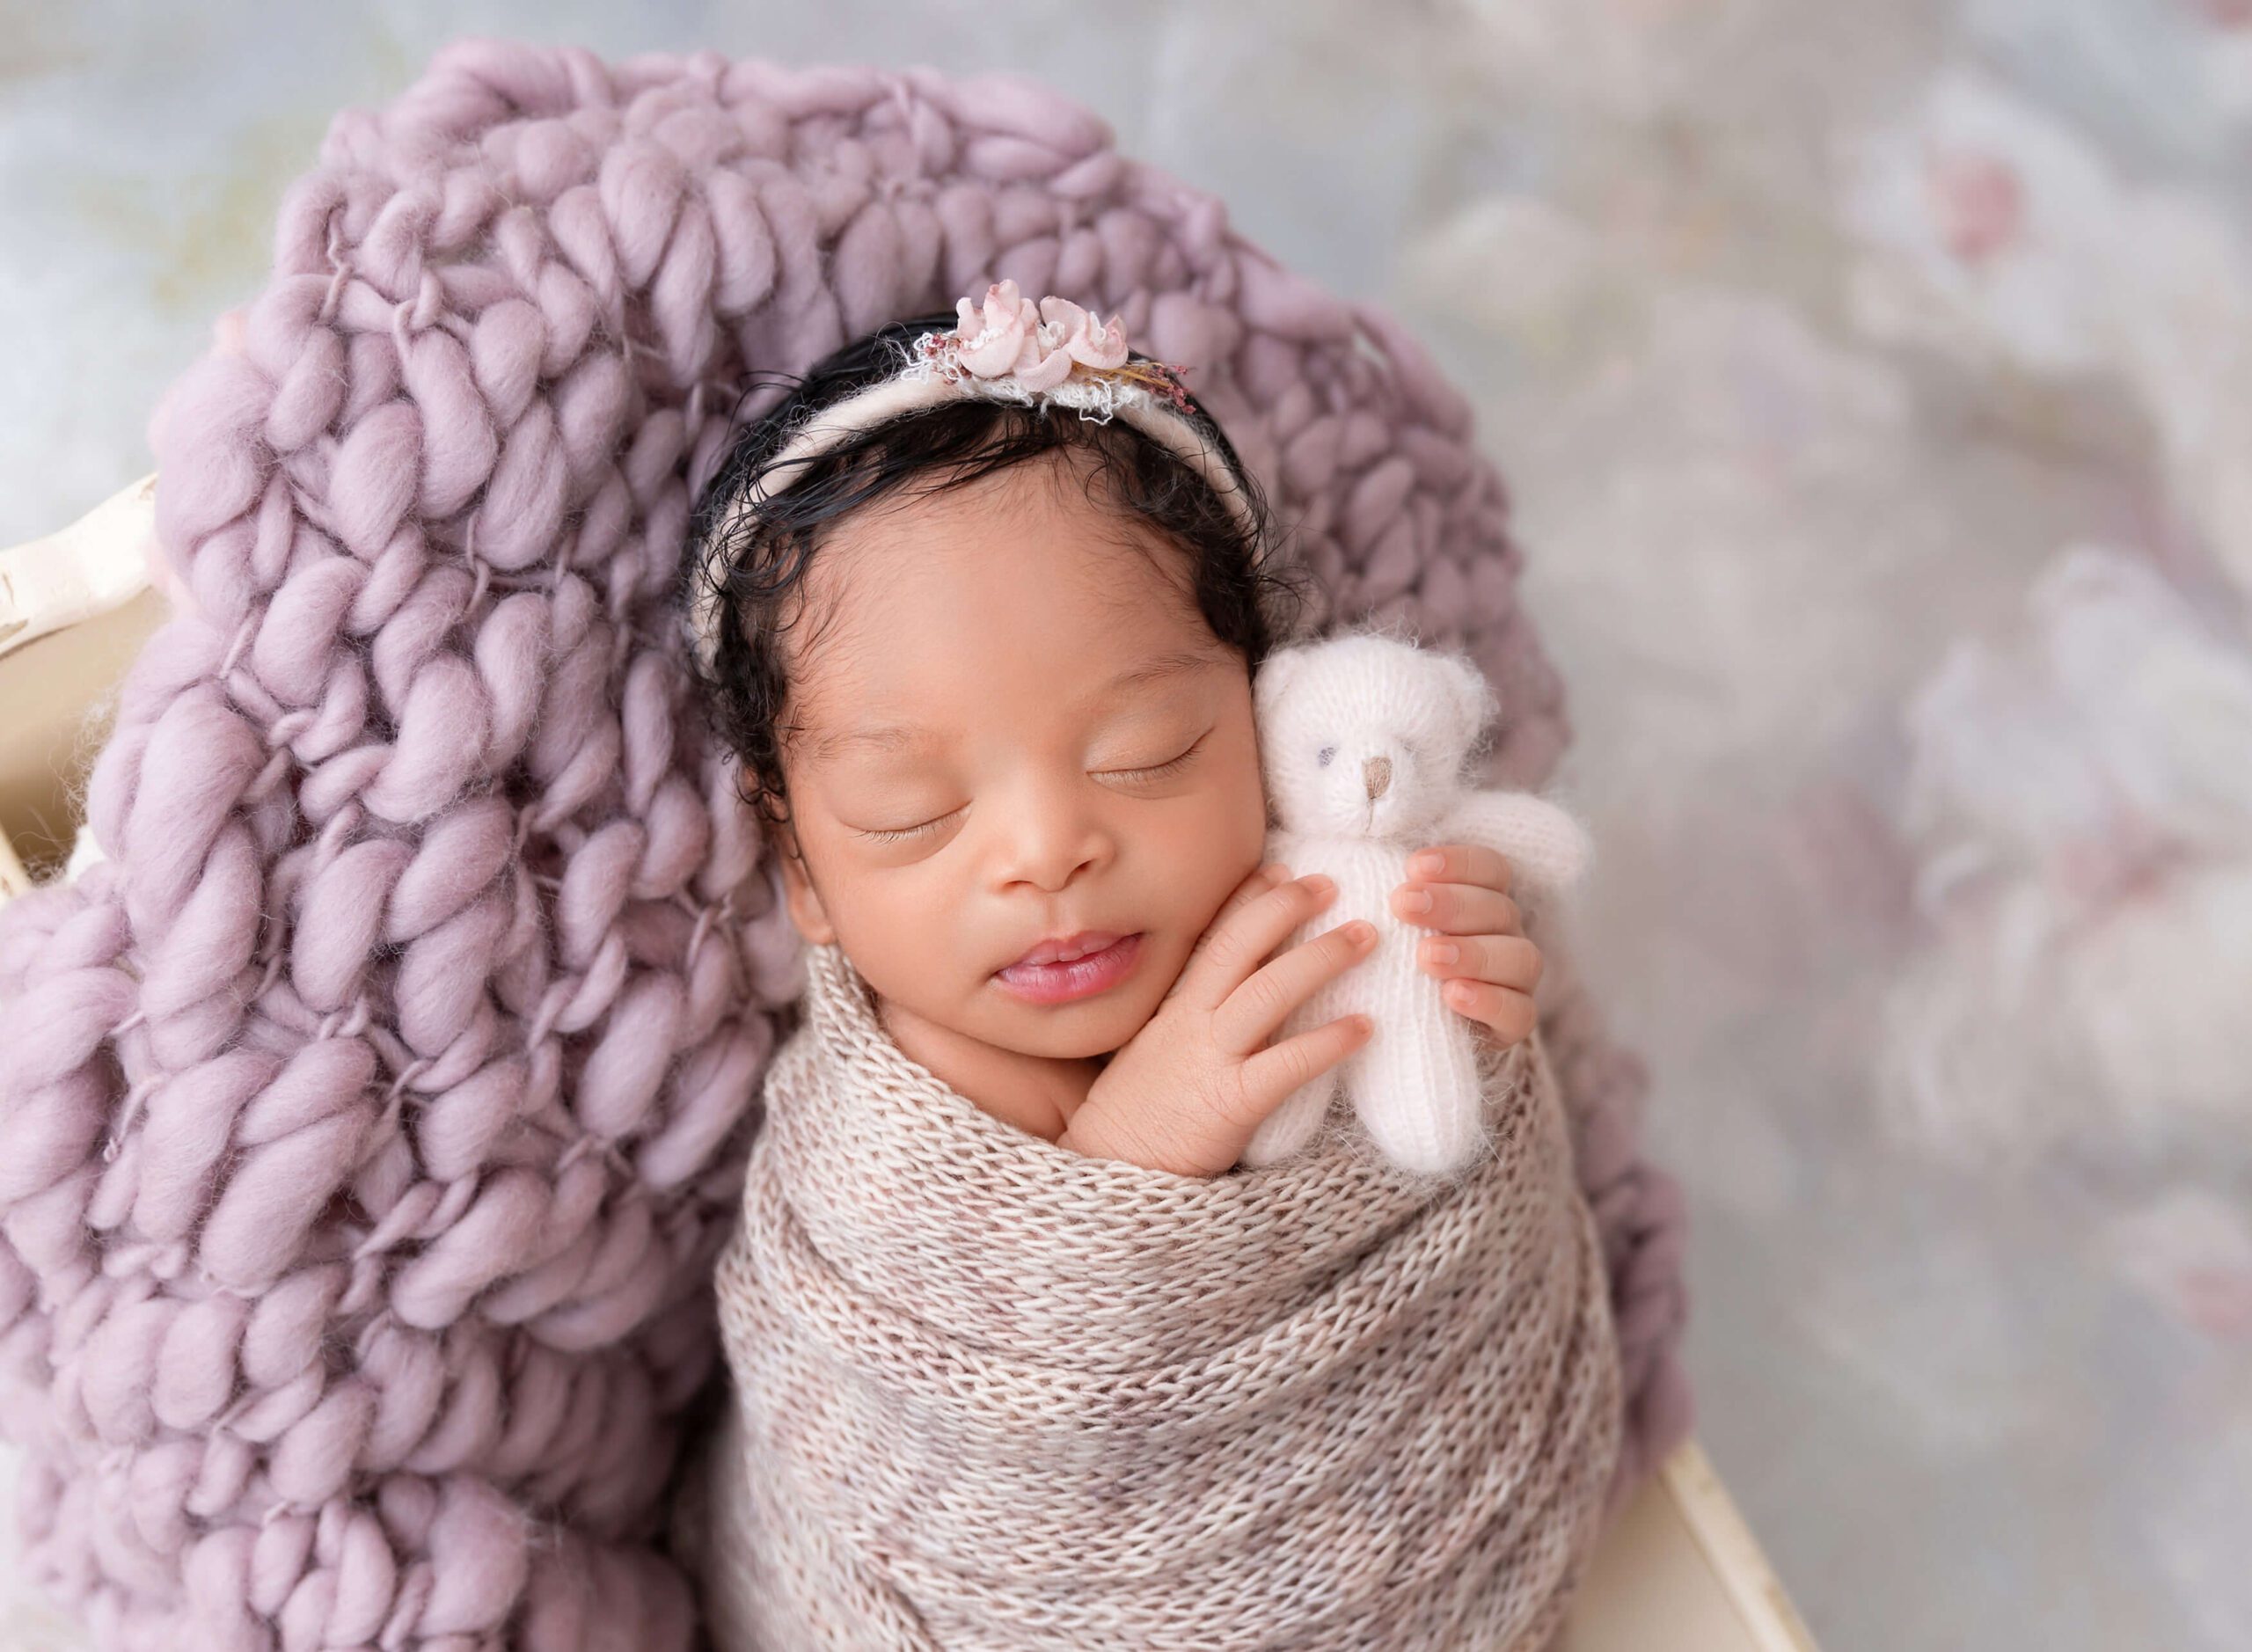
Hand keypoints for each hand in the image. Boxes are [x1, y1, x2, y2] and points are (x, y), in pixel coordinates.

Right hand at [1061, 864, 1378, 1177]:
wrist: (1108, 1172)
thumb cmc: (1138, 1118)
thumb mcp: (1154, 1053)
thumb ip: (1190, 1023)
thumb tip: (1237, 998)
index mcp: (1174, 1009)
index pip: (1210, 937)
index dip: (1247, 898)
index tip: (1280, 868)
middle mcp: (1190, 1023)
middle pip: (1238, 947)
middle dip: (1284, 908)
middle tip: (1330, 883)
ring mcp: (1208, 1059)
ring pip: (1266, 992)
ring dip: (1319, 957)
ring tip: (1364, 936)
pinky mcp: (1229, 1103)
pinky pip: (1285, 1065)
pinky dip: (1327, 1041)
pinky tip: (1364, 1027)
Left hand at [1392, 842, 1543, 1051]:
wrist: (1409, 1035)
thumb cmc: (1394, 967)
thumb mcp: (1385, 929)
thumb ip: (1382, 898)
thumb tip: (1335, 870)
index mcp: (1484, 901)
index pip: (1490, 869)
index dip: (1459, 862)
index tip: (1412, 866)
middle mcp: (1506, 935)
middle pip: (1499, 909)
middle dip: (1451, 904)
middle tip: (1403, 905)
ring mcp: (1516, 980)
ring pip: (1520, 957)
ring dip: (1472, 953)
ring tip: (1427, 957)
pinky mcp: (1515, 1024)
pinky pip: (1520, 1012)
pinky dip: (1489, 1001)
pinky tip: (1452, 996)